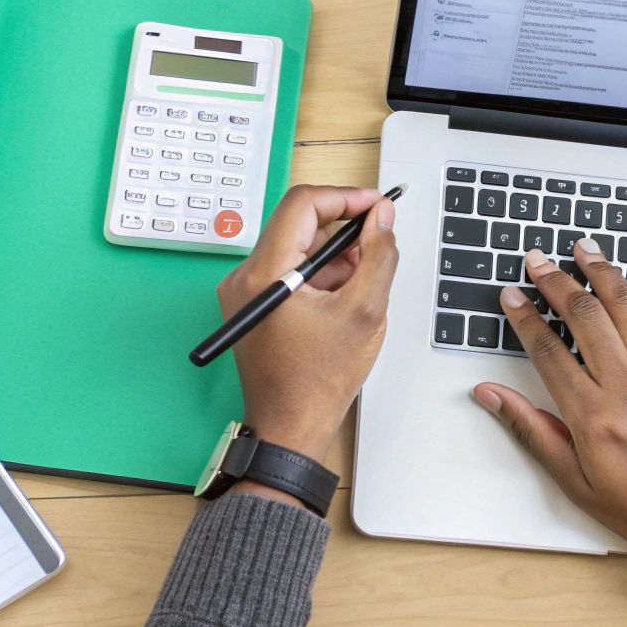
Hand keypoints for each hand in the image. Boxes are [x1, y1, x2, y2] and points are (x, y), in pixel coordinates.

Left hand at [216, 185, 397, 474]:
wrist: (290, 428)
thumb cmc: (319, 381)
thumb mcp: (365, 312)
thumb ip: (379, 255)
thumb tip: (382, 216)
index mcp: (264, 274)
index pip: (303, 204)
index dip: (346, 197)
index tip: (376, 206)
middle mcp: (244, 277)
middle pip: (298, 224)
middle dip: (343, 230)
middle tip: (377, 246)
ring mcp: (243, 292)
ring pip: (295, 248)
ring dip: (333, 256)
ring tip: (361, 286)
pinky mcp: (251, 305)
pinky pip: (288, 271)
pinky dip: (319, 276)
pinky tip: (342, 302)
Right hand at [474, 239, 626, 567]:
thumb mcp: (574, 480)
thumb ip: (531, 429)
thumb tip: (490, 395)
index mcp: (593, 415)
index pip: (548, 349)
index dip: (525, 316)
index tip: (511, 295)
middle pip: (585, 316)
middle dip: (556, 282)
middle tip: (538, 260)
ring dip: (603, 273)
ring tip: (584, 250)